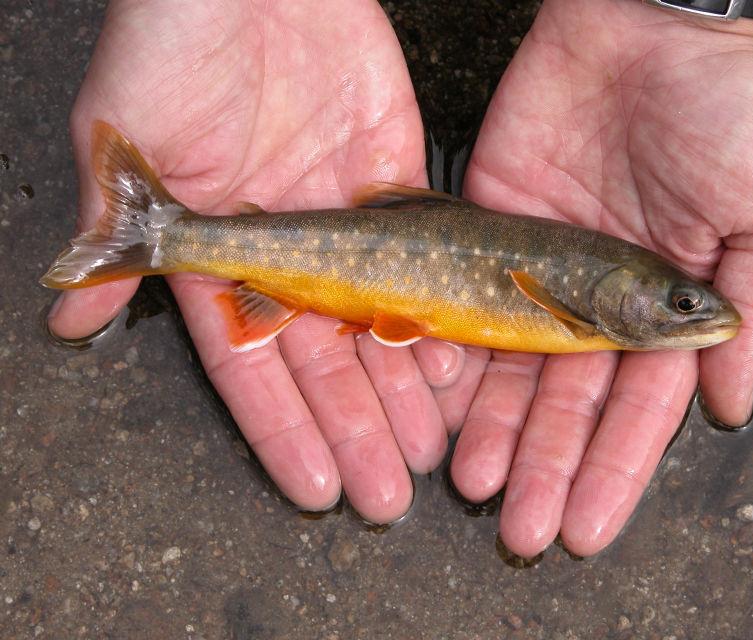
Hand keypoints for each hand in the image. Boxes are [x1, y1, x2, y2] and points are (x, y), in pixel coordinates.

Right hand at [47, 0, 456, 522]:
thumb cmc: (173, 42)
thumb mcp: (124, 138)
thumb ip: (119, 232)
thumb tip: (67, 315)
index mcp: (222, 254)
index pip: (252, 366)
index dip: (283, 429)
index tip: (316, 486)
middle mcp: (287, 250)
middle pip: (325, 361)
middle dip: (356, 427)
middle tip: (388, 492)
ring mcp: (346, 222)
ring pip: (378, 323)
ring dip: (401, 390)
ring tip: (429, 450)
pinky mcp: (397, 184)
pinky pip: (422, 263)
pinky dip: (436, 312)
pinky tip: (454, 366)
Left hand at [447, 0, 752, 555]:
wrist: (639, 24)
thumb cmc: (721, 112)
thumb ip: (748, 311)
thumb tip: (728, 407)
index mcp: (664, 305)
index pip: (637, 407)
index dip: (614, 469)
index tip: (588, 527)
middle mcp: (598, 298)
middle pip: (567, 400)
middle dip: (547, 466)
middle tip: (519, 529)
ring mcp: (541, 267)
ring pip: (513, 365)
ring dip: (496, 428)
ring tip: (473, 484)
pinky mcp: (490, 228)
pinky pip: (469, 300)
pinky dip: (455, 350)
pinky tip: (440, 402)